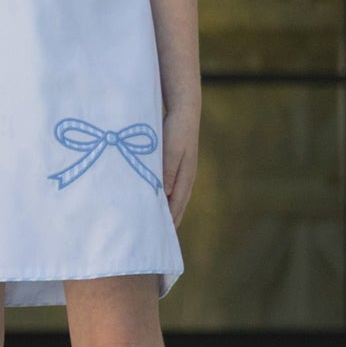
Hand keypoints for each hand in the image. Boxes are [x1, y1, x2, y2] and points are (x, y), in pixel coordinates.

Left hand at [162, 107, 197, 224]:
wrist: (184, 112)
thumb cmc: (175, 130)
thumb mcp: (170, 150)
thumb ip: (167, 171)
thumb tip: (165, 194)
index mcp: (186, 176)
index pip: (177, 203)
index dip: (171, 219)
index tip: (163, 234)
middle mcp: (186, 176)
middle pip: (178, 203)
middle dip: (171, 218)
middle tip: (160, 234)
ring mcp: (183, 170)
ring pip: (175, 195)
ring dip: (169, 208)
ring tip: (160, 221)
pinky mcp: (177, 164)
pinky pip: (171, 185)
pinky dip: (166, 196)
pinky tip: (159, 198)